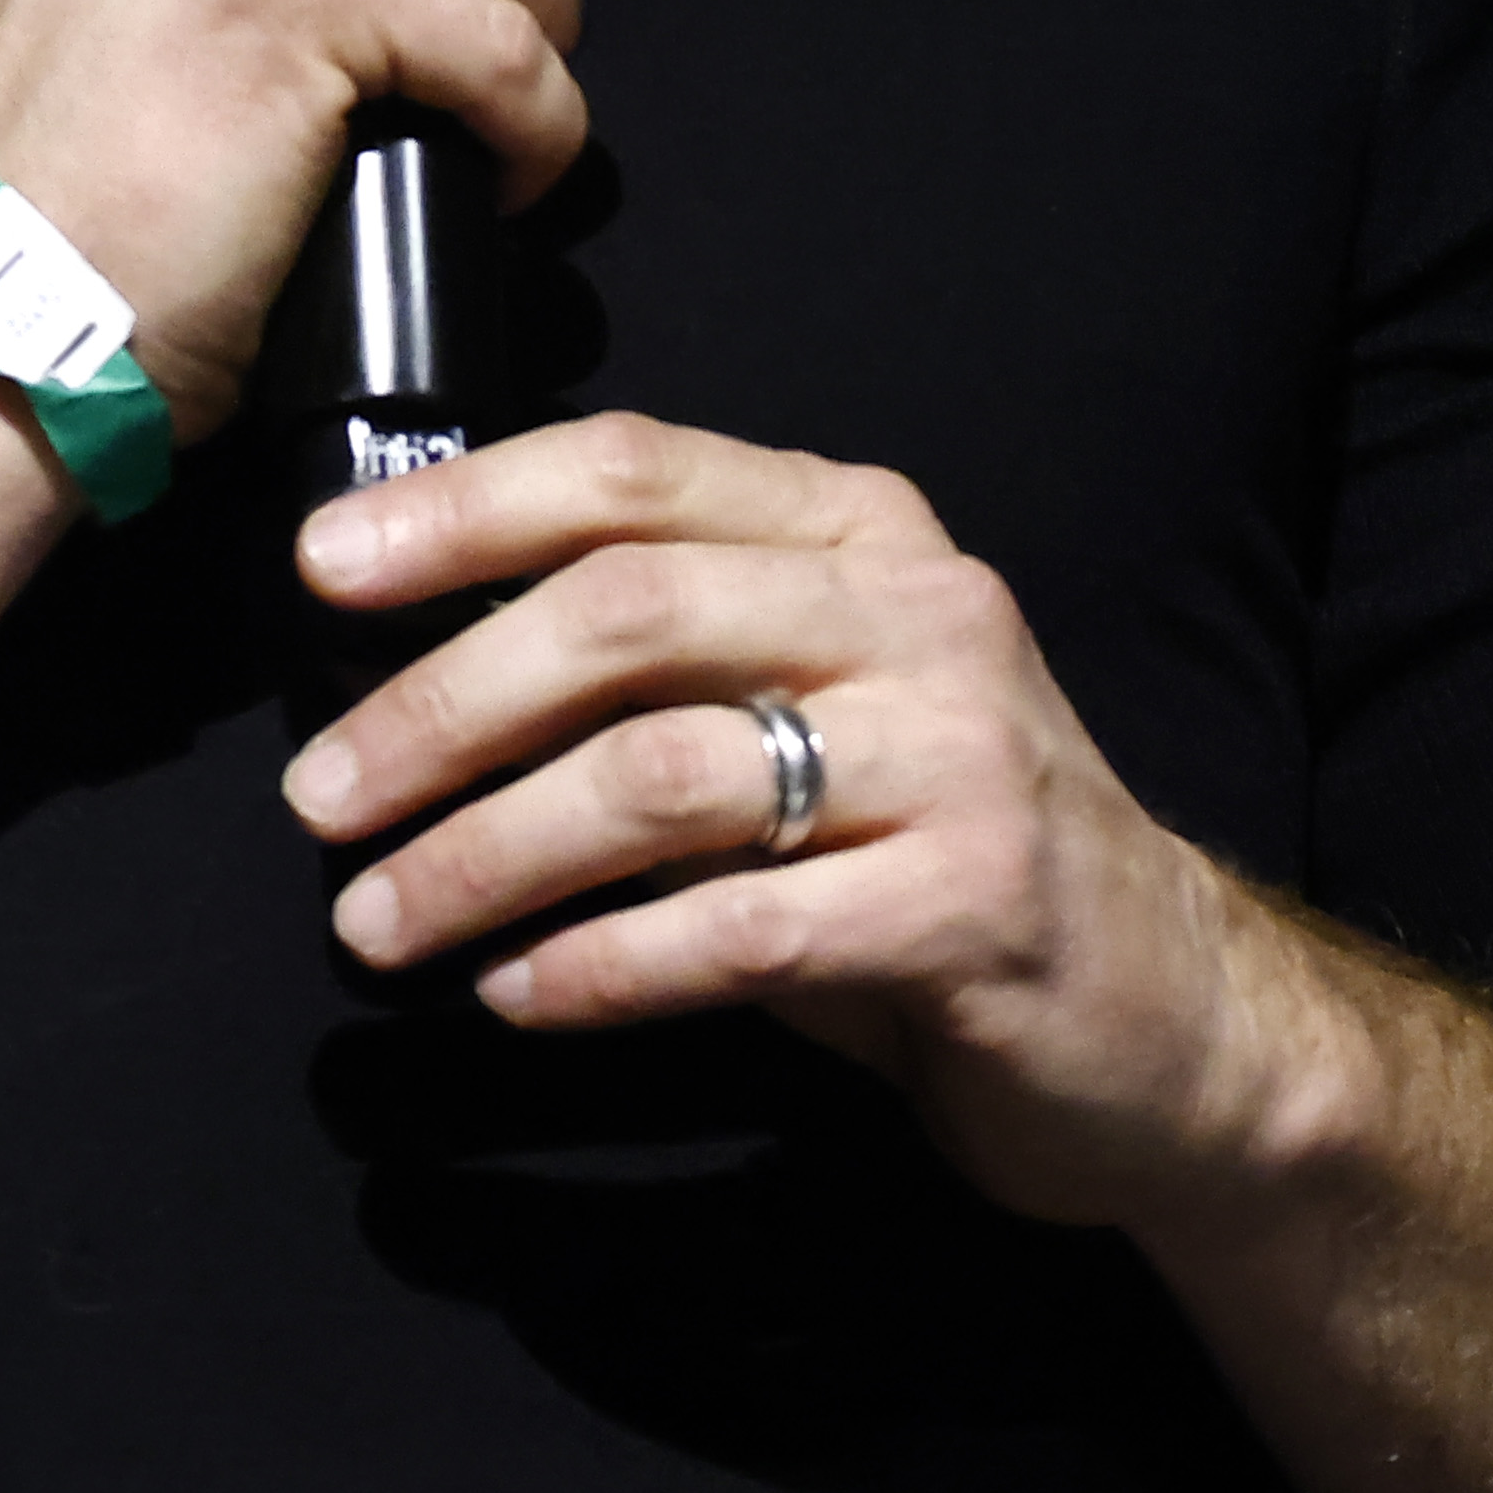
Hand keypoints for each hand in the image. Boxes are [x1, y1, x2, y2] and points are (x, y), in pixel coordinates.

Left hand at [277, 417, 1363, 1235]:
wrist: (1174, 1022)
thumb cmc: (937, 858)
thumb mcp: (811, 716)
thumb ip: (662, 670)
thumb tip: (413, 673)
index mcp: (860, 532)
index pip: (631, 469)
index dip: (462, 511)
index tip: (320, 572)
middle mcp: (920, 614)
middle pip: (622, 617)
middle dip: (439, 708)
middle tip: (319, 799)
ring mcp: (960, 758)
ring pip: (662, 776)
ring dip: (488, 855)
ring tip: (381, 923)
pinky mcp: (978, 907)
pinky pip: (740, 928)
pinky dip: (602, 966)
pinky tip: (519, 995)